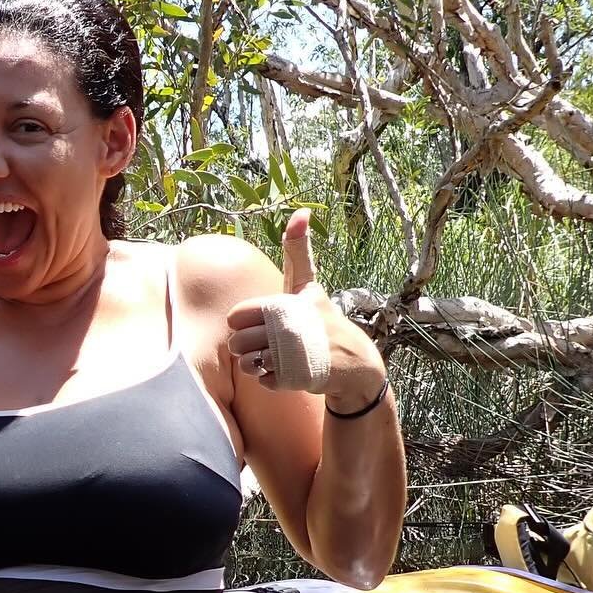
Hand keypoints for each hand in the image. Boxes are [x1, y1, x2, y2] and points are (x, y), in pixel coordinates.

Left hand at [226, 209, 385, 409]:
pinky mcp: (297, 380)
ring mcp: (295, 356)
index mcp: (289, 304)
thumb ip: (298, 252)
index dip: (245, 320)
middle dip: (246, 345)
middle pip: (238, 342)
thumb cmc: (320, 319)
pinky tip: (285, 371)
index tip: (262, 321)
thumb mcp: (307, 285)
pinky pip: (263, 381)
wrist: (354, 363)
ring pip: (247, 363)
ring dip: (254, 363)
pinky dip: (269, 379)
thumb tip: (300, 211)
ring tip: (272, 358)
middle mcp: (292, 328)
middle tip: (265, 343)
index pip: (239, 315)